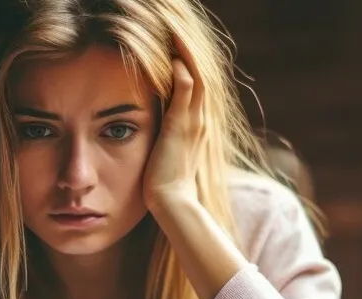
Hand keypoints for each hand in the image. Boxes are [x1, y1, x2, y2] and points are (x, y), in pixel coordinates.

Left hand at [144, 36, 204, 212]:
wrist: (172, 203)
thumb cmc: (165, 184)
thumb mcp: (168, 155)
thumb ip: (168, 139)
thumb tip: (158, 133)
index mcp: (198, 127)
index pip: (197, 88)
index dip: (190, 67)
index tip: (177, 49)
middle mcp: (201, 121)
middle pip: (202, 77)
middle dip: (190, 53)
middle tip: (177, 32)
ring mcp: (194, 123)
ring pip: (198, 78)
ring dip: (187, 54)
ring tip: (176, 34)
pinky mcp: (180, 127)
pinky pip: (186, 91)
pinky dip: (182, 72)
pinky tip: (173, 58)